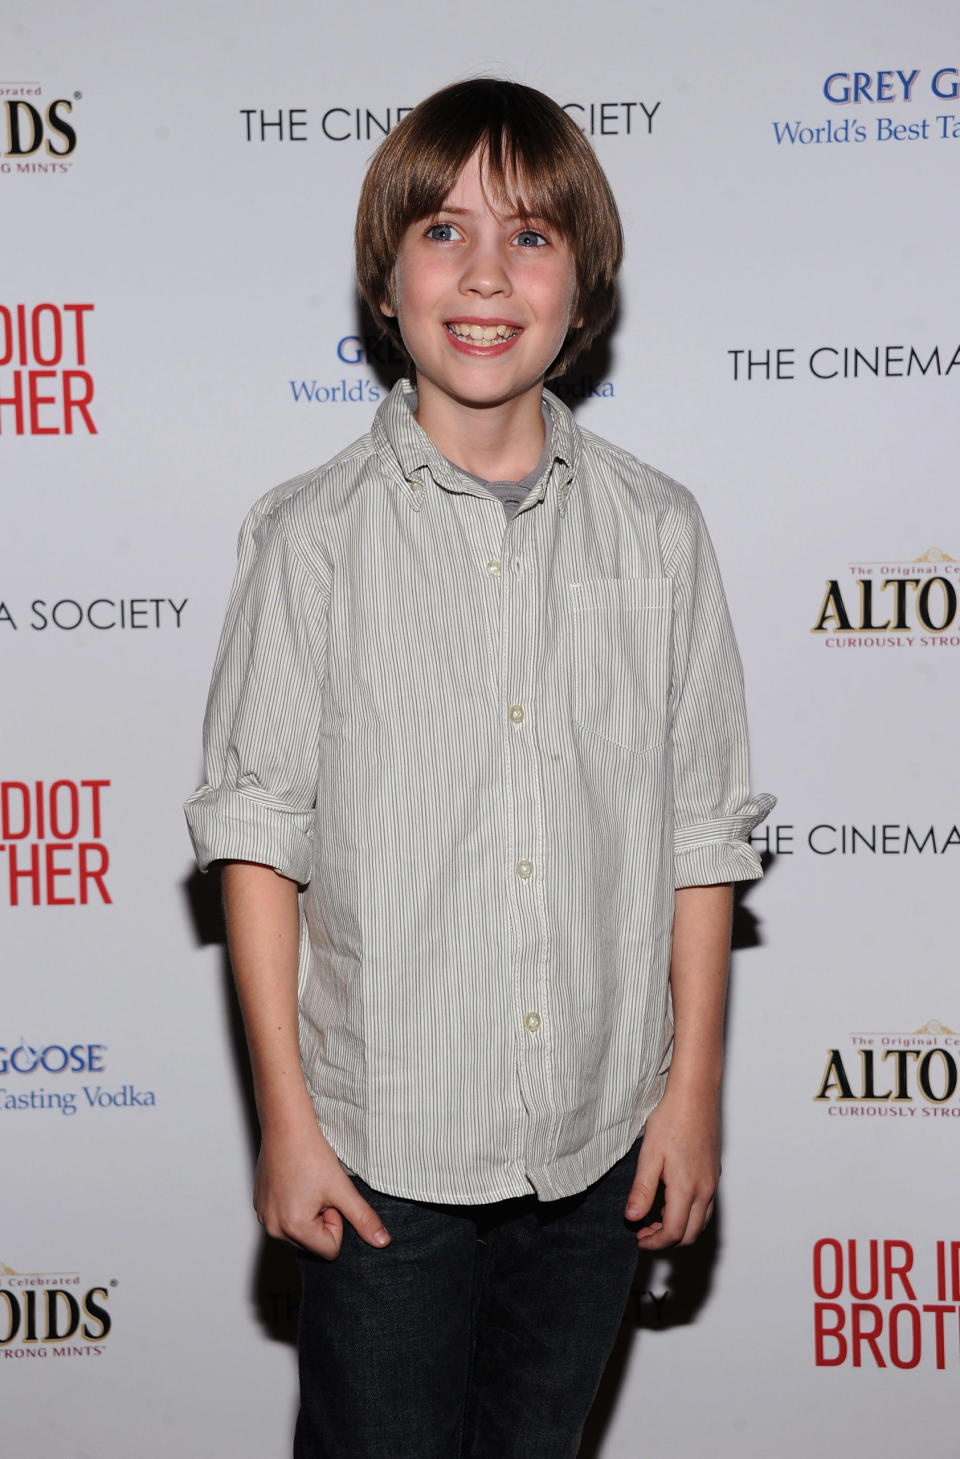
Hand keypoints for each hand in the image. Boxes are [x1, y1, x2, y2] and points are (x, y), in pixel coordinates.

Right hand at [254, 1115, 390, 1260]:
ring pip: (299, 1233)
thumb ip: (363, 1219)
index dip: (336, 1222)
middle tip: (319, 1190)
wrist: (286, 1127)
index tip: (329, 1197)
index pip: (330, 1249)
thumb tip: (383, 1242)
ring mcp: (263, 1217)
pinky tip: (295, 1182)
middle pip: (312, 1243)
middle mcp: (273, 1228)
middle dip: (321, 1220)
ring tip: (307, 1185)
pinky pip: (283, 1220)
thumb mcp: (342, 1189)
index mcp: (293, 1228)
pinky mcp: (259, 1206)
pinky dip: (294, 1206)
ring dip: (308, 1214)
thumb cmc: (311, 1154)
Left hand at [624, 1083, 720, 1249]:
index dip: (655, 1243)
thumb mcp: (649, 1156)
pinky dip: (689, 1214)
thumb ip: (642, 1191)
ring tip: (655, 1217)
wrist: (695, 1095)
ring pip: (700, 1222)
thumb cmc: (671, 1120)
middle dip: (667, 1240)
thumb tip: (632, 1218)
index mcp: (687, 1189)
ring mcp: (712, 1182)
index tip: (638, 1238)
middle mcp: (705, 1190)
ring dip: (680, 1228)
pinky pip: (705, 1206)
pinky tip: (671, 1199)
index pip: (674, 1233)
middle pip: (690, 1235)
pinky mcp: (714, 1173)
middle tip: (644, 1231)